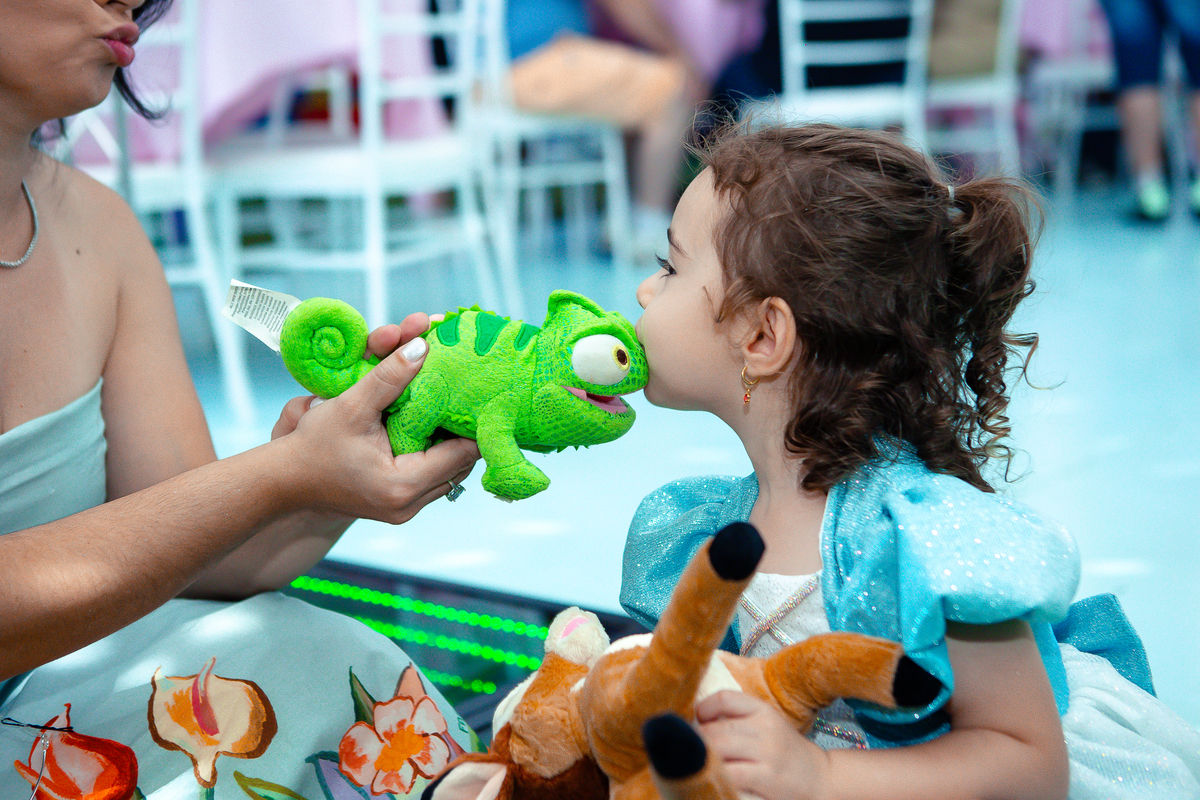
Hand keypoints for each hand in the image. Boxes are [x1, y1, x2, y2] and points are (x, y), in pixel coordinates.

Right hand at [274, 316, 479, 523]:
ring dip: (448, 440)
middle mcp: (409, 504)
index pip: (462, 452)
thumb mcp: (351, 405)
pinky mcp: (398, 506)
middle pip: (461, 464)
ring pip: (448, 472)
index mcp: (403, 484)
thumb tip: (422, 345)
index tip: (477, 393)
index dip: (472, 420)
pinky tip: (428, 425)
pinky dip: (433, 452)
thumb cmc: (312, 445)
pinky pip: (431, 477)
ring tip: (450, 406)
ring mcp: (404, 509)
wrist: (282, 481)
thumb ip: (389, 375)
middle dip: (462, 428)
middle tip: (466, 395)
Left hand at [695, 691, 829, 799]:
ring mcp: (767, 753)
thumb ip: (737, 721)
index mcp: (763, 710)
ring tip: (693, 765)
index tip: (695, 723)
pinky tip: (710, 779)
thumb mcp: (767, 726)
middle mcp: (766, 728)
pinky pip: (731, 775)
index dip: (702, 709)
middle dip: (695, 741)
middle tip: (684, 751)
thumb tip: (693, 721)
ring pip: (719, 750)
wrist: (821, 779)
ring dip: (700, 759)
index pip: (725, 698)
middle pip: (716, 729)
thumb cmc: (785, 753)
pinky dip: (715, 776)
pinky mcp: (767, 777)